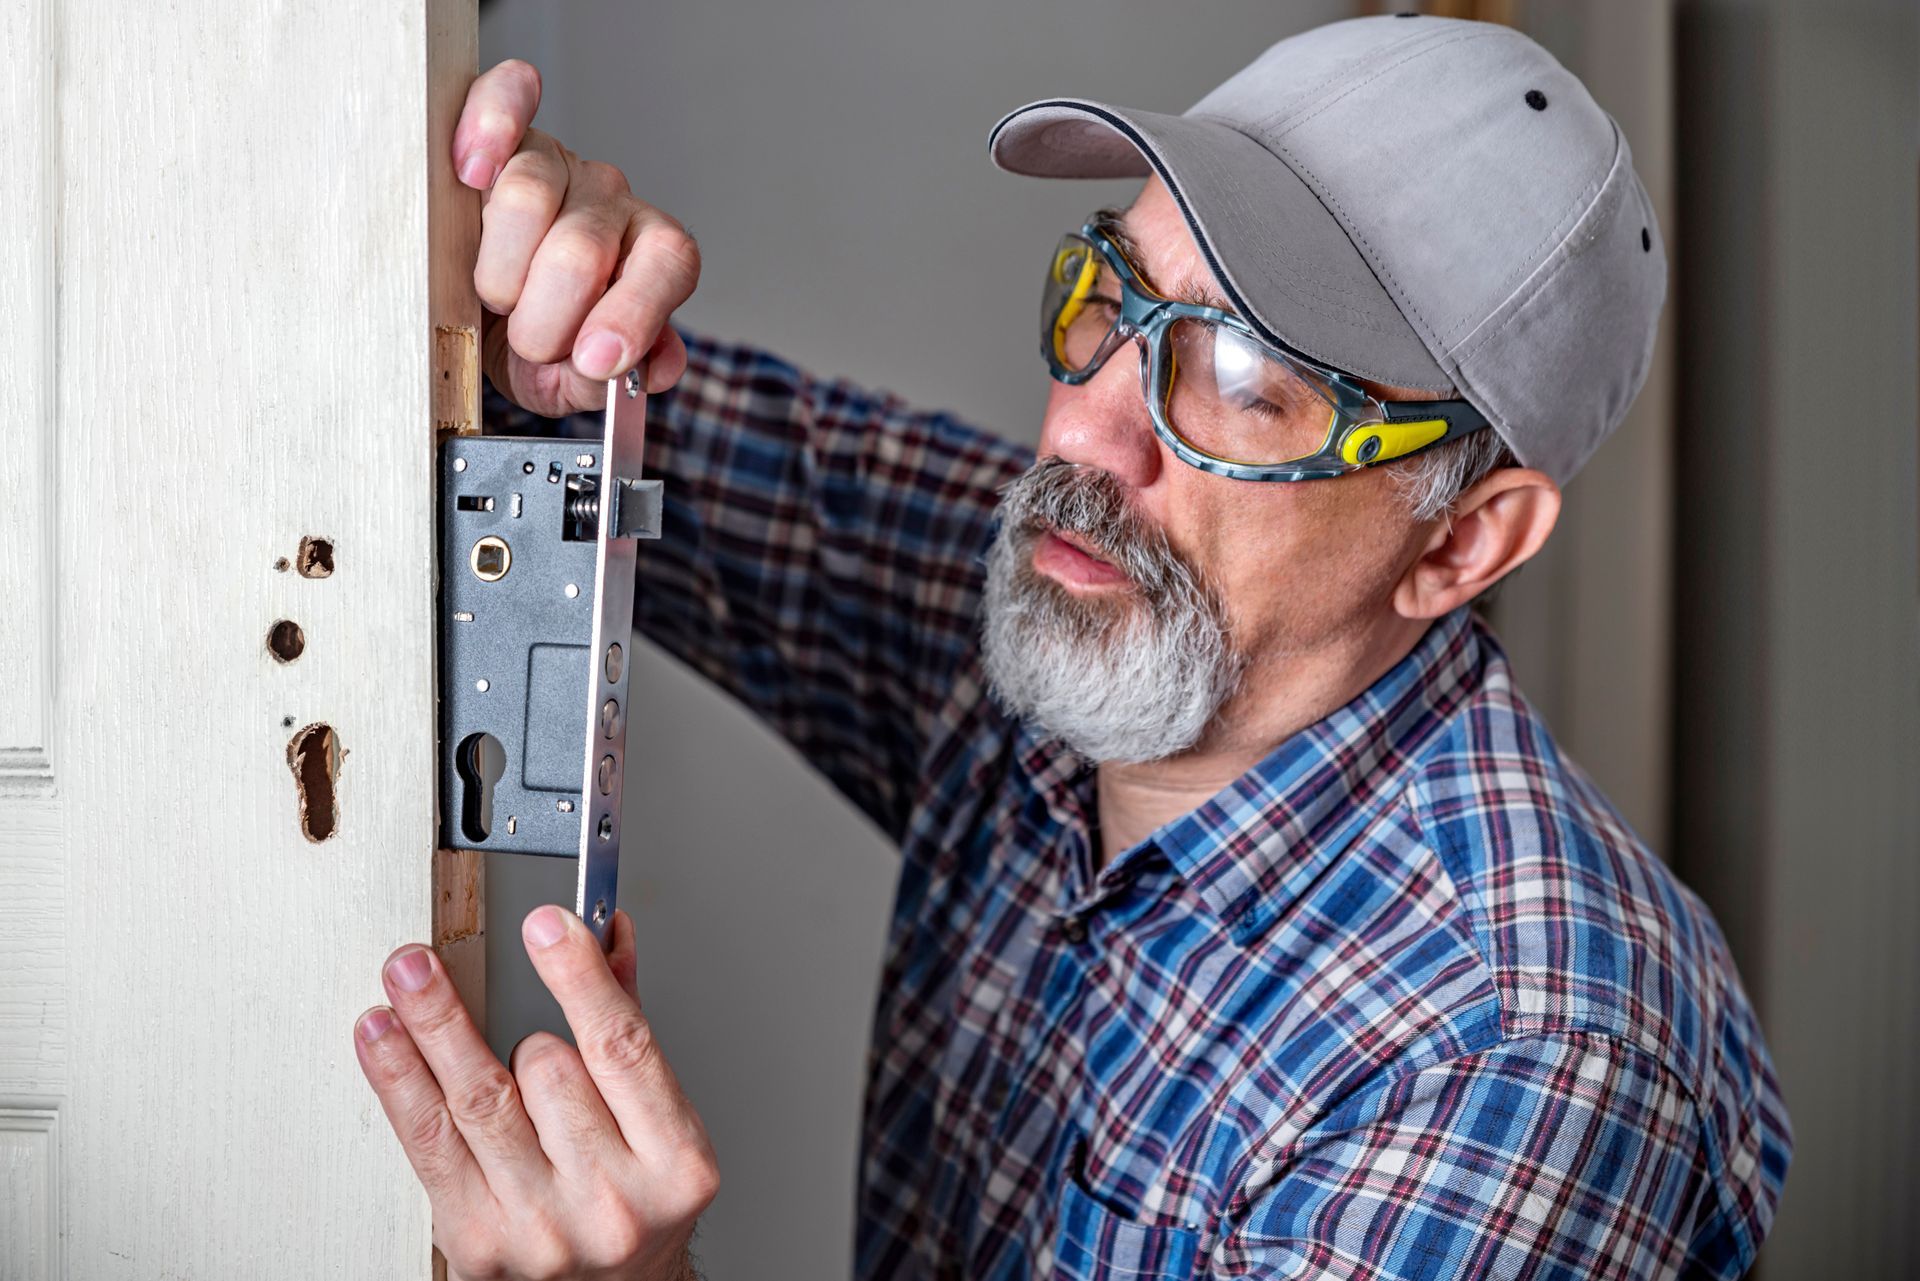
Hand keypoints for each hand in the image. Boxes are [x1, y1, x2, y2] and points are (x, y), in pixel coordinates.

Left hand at [354, 907, 718, 1280]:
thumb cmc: (637, 1199)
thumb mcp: (659, 1118)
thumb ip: (627, 1022)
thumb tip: (610, 934)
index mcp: (675, 1163)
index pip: (623, 1047)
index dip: (580, 977)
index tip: (546, 925)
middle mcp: (613, 1202)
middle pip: (548, 1070)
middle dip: (523, 1032)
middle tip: (490, 981)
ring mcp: (542, 1228)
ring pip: (481, 1099)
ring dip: (436, 1026)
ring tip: (408, 973)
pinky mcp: (477, 1242)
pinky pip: (428, 1142)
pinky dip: (400, 1079)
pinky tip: (384, 1035)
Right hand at [454, 60, 701, 416]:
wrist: (476, 313)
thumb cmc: (532, 339)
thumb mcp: (571, 379)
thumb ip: (621, 381)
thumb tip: (656, 365)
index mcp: (650, 257)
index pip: (668, 264)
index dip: (631, 314)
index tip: (593, 359)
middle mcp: (611, 202)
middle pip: (583, 246)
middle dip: (544, 317)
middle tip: (529, 342)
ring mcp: (558, 162)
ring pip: (529, 194)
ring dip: (498, 270)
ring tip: (494, 295)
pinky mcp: (504, 130)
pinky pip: (506, 96)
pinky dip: (489, 124)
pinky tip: (472, 169)